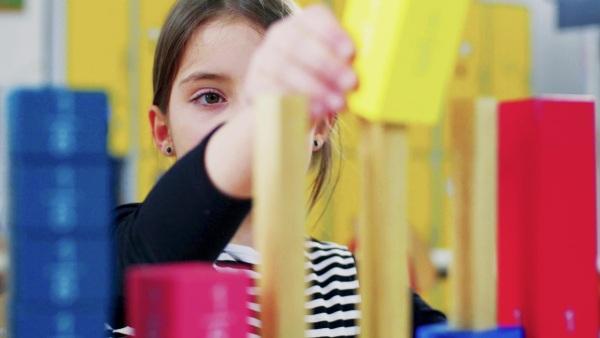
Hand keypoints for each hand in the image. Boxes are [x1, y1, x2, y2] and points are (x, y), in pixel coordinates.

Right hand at [244, 4, 357, 119]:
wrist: (283, 113)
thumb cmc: (318, 87)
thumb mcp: (334, 73)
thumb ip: (346, 67)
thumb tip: (366, 74)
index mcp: (302, 25)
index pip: (315, 18)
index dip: (332, 33)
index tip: (350, 52)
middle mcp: (279, 37)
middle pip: (298, 42)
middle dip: (328, 64)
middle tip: (350, 83)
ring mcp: (262, 59)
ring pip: (285, 67)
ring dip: (315, 87)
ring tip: (337, 103)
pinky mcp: (253, 85)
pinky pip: (272, 90)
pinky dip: (296, 101)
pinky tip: (315, 110)